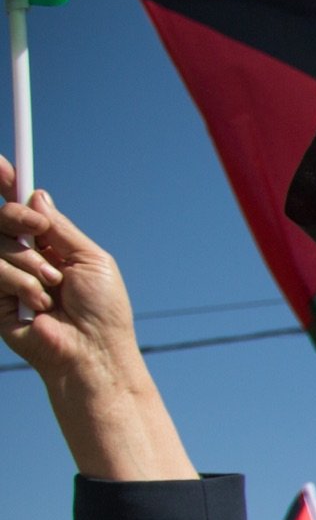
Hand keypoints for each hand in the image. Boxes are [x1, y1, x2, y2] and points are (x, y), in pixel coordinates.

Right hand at [0, 158, 139, 389]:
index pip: (20, 209)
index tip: (3, 167)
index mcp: (49, 246)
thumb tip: (36, 196)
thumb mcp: (91, 260)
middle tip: (35, 231)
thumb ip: (60, 228)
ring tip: (53, 288)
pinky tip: (39, 305)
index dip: (7, 185)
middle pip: (1, 218)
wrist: (93, 352)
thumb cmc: (102, 311)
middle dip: (15, 217)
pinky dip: (20, 283)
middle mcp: (24, 258)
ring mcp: (5, 277)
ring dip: (29, 263)